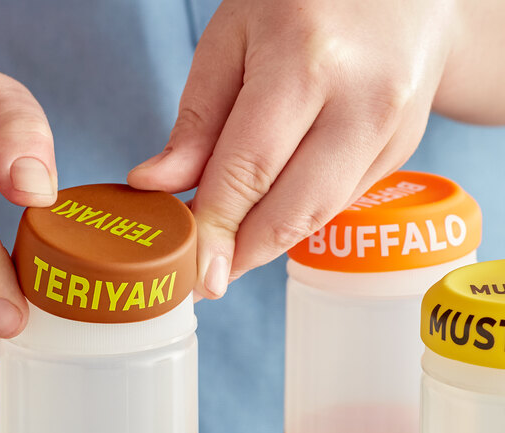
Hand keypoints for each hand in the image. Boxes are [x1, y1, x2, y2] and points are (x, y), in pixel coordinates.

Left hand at [128, 0, 459, 298]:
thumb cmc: (303, 1)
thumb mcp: (232, 40)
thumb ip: (196, 121)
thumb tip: (156, 185)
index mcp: (306, 62)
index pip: (248, 171)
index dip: (216, 232)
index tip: (192, 276)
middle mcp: (361, 103)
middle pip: (290, 211)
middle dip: (241, 256)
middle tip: (205, 280)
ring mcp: (391, 131)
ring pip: (316, 216)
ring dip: (266, 246)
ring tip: (229, 256)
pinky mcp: (402, 151)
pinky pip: (338, 203)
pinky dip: (296, 219)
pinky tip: (268, 217)